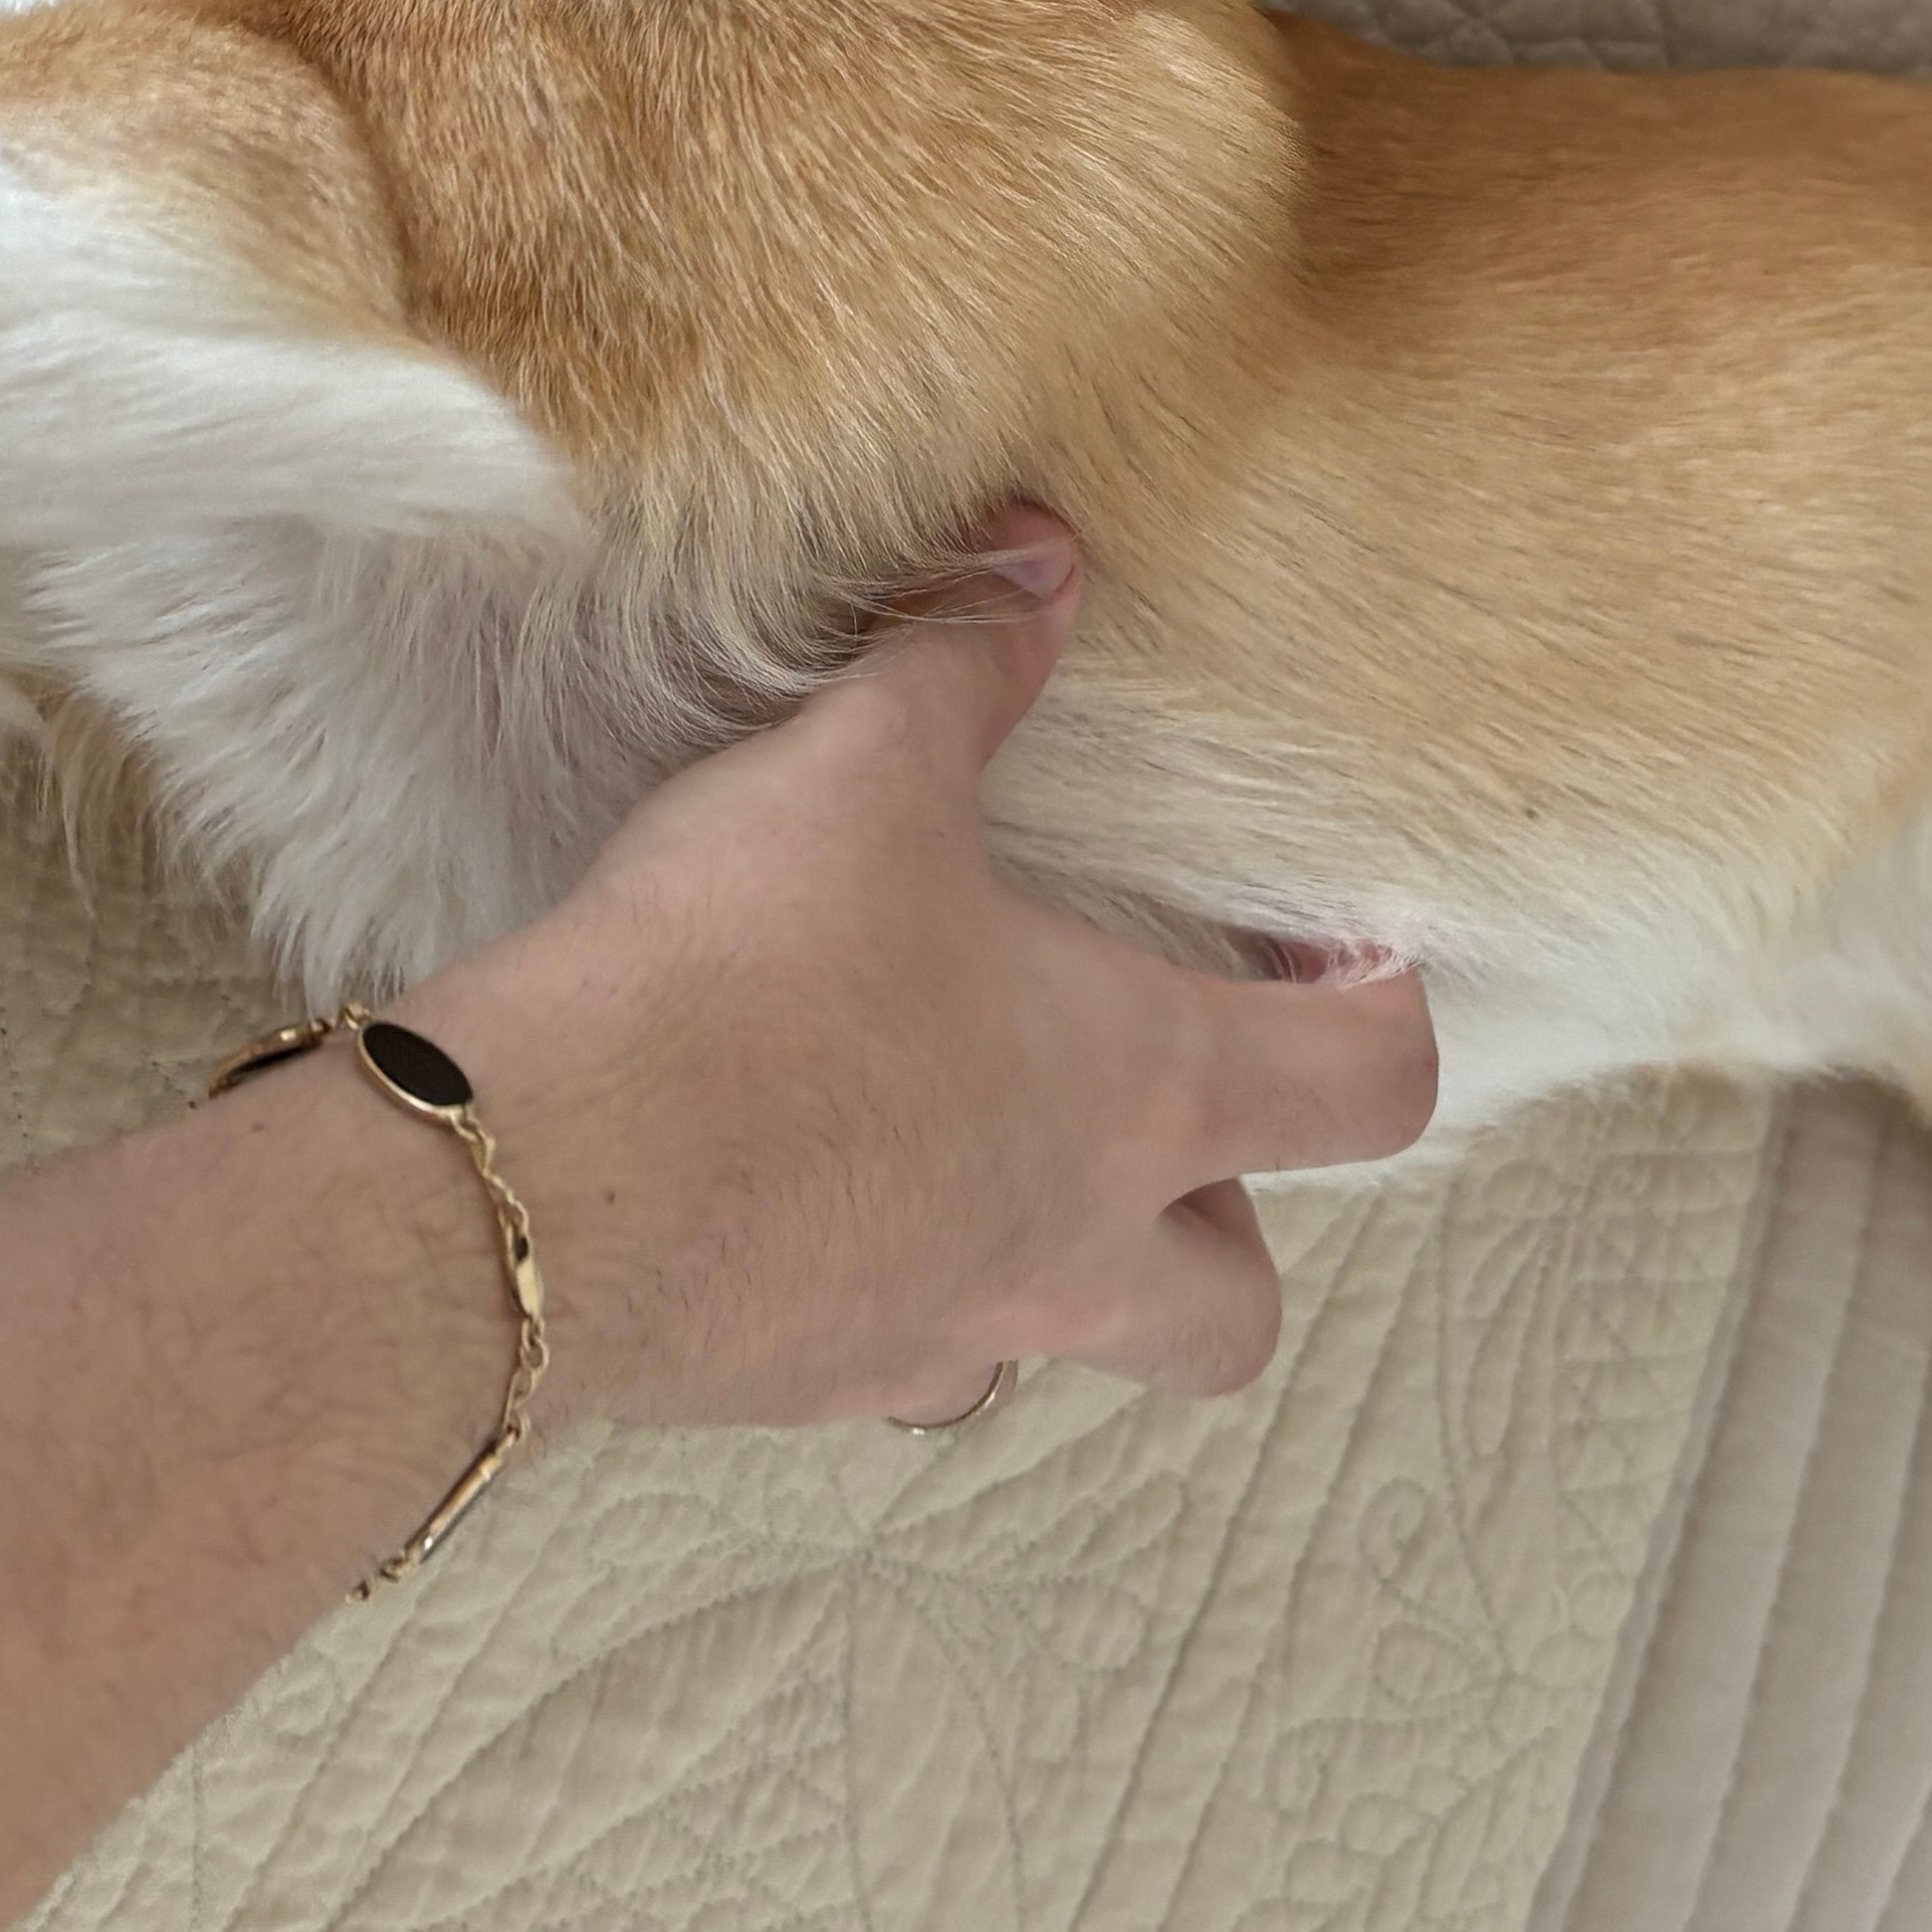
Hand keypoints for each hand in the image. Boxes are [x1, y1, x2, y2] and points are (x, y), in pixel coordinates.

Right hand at [412, 513, 1440, 1424]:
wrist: (546, 1182)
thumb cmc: (745, 977)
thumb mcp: (858, 775)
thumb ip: (960, 660)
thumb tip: (1037, 549)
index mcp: (1136, 1093)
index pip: (1367, 1089)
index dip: (1385, 1019)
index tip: (1342, 957)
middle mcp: (1069, 1248)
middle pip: (1238, 1309)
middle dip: (1230, 1224)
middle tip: (1157, 1115)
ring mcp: (938, 1337)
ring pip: (1062, 1347)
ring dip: (1055, 1267)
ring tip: (966, 1144)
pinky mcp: (804, 1381)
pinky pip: (893, 1361)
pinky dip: (885, 1284)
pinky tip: (804, 1185)